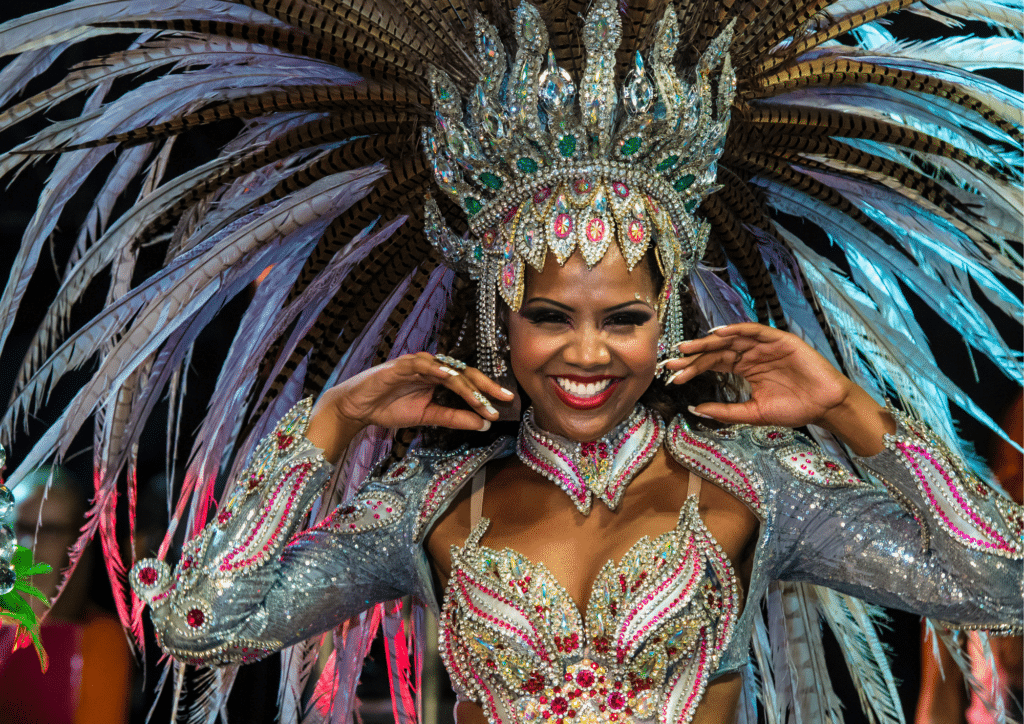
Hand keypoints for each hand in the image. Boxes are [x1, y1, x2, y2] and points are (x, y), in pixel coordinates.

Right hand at [307, 353, 514, 461]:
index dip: (487, 391)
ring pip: (448, 371)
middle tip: (504, 398)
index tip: (506, 403)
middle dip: (485, 386)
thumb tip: (483, 424)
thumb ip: (454, 418)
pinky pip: (422, 365)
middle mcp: (431, 367)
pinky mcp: (400, 366)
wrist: (357, 408)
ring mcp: (416, 364)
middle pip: (464, 373)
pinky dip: (436, 370)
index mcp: (439, 377)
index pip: (468, 382)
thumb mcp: (428, 417)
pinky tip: (449, 377)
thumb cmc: (390, 408)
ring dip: (466, 386)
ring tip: (481, 401)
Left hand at [662, 324, 891, 453]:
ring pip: (732, 339)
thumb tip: (695, 410)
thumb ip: (725, 411)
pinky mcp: (780, 340)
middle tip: (673, 359)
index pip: (714, 364)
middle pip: (718, 350)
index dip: (693, 368)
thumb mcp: (753, 413)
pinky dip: (737, 330)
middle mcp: (752, 354)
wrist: (825, 407)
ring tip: (689, 346)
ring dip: (709, 341)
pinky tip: (720, 333)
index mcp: (745, 368)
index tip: (673, 375)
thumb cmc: (794, 409)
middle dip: (694, 355)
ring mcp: (765, 346)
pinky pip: (755, 331)